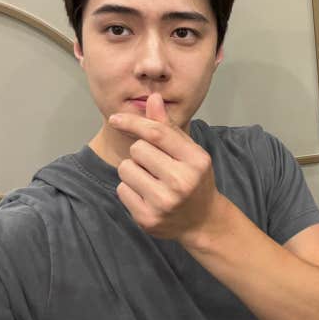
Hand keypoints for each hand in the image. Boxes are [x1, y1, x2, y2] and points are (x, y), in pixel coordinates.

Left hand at [108, 93, 222, 246]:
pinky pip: (121, 190)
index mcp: (196, 160)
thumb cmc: (195, 179)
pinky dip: (130, 189)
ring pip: (126, 169)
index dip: (133, 122)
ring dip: (133, 170)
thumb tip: (153, 98)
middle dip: (141, 153)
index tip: (115, 118)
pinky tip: (147, 195)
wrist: (203, 221)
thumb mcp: (190, 152)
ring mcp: (164, 202)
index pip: (157, 133)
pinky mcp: (147, 218)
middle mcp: (182, 181)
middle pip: (138, 149)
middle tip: (156, 165)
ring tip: (151, 180)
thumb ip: (169, 127)